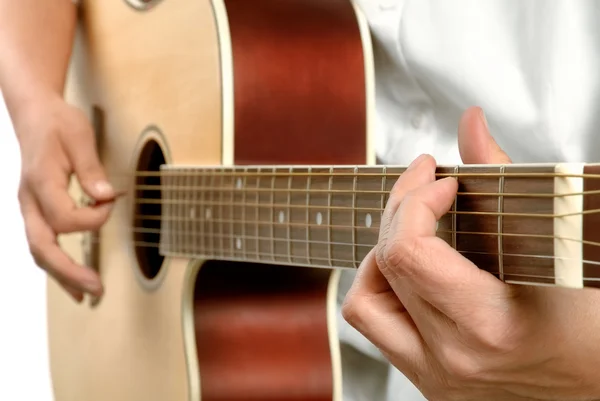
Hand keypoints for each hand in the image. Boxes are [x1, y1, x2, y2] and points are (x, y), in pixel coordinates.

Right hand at [13, 91, 114, 301]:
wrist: (34, 114)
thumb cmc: (58, 123)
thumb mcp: (79, 136)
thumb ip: (91, 168)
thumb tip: (105, 196)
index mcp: (40, 181)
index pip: (65, 218)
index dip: (95, 218)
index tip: (111, 201)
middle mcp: (29, 200)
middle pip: (42, 247)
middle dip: (68, 272)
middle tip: (96, 289)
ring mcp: (29, 207)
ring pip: (39, 250)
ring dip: (62, 275)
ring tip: (87, 295)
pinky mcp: (36, 210)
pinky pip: (42, 243)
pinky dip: (57, 264)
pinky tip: (73, 278)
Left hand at [342, 106, 599, 399]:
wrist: (598, 385)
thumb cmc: (592, 327)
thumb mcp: (556, 248)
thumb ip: (505, 180)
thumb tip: (470, 124)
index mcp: (488, 326)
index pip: (410, 252)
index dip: (415, 201)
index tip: (439, 181)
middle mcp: (451, 358)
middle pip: (384, 266)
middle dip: (398, 210)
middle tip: (424, 187)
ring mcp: (434, 375)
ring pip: (363, 304)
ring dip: (379, 255)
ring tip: (412, 232)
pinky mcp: (428, 380)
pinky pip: (377, 327)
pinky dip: (383, 287)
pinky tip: (412, 269)